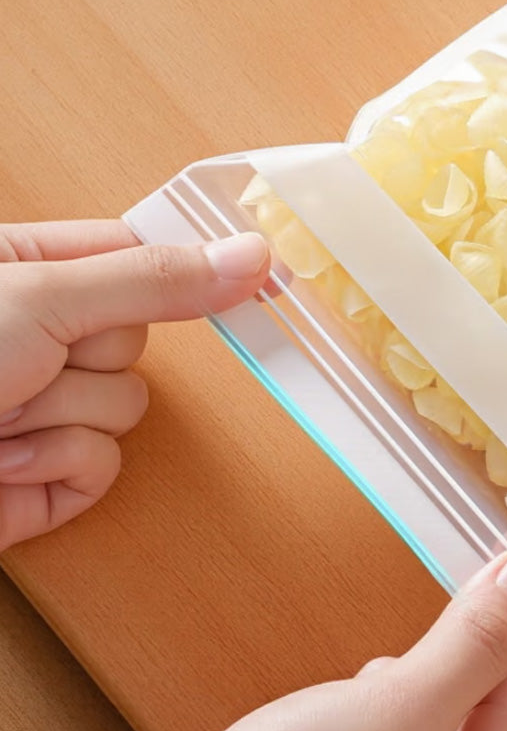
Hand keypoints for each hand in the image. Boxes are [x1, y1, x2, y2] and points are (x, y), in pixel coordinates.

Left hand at [0, 221, 268, 550]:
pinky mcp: (54, 474)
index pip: (146, 260)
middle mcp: (49, 337)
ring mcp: (54, 408)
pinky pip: (106, 467)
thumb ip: (154, 279)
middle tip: (31, 355)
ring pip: (128, 410)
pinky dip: (56, 467)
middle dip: (89, 359)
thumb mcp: (43, 298)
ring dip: (62, 417)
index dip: (190, 271)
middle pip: (140, 343)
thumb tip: (253, 256)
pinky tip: (3, 460)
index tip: (256, 273)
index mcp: (40, 273)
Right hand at [117, 545, 506, 730]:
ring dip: (417, 677)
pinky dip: (382, 696)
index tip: (503, 575)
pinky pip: (389, 725)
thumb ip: (472, 647)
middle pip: (475, 716)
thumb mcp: (400, 708)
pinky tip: (361, 689)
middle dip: (458, 660)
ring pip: (429, 715)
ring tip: (392, 665)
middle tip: (453, 600)